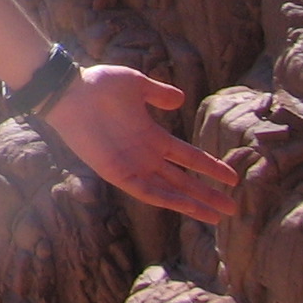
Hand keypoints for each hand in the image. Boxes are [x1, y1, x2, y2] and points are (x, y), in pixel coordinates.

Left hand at [41, 65, 240, 224]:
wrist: (70, 91)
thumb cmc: (99, 84)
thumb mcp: (136, 84)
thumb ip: (158, 93)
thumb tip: (180, 99)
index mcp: (151, 136)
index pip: (187, 157)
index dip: (210, 167)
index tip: (232, 178)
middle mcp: (144, 155)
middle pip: (182, 180)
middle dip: (207, 194)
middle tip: (232, 209)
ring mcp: (131, 165)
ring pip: (168, 191)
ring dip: (193, 204)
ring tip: (217, 217)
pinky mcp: (116, 173)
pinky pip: (146, 191)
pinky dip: (168, 199)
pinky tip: (188, 206)